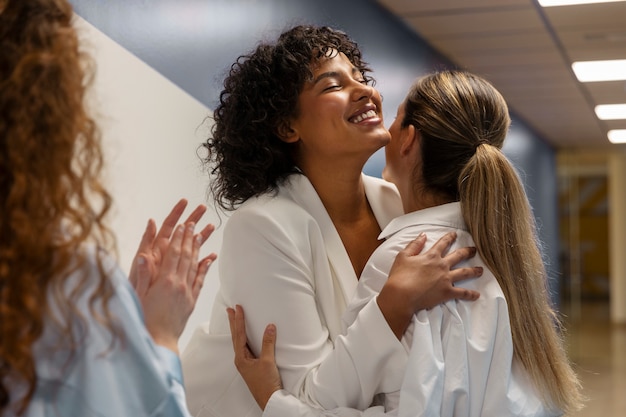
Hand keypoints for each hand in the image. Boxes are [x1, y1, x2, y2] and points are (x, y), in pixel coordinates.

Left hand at [129, 199, 213, 287]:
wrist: (139, 310)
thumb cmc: (135, 288)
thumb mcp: (138, 266)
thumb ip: (146, 244)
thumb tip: (149, 224)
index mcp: (155, 249)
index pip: (168, 226)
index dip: (176, 213)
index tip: (185, 201)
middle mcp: (165, 254)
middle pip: (181, 233)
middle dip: (192, 219)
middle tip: (203, 207)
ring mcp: (172, 264)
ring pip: (189, 247)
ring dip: (200, 236)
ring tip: (212, 226)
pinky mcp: (178, 276)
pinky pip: (193, 265)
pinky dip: (202, 260)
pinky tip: (211, 255)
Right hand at [130, 199, 217, 353]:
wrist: (159, 341)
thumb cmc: (144, 319)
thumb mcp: (139, 296)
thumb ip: (142, 276)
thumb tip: (143, 256)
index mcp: (165, 282)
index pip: (174, 254)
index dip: (179, 238)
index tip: (182, 225)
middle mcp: (179, 284)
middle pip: (186, 256)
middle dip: (189, 238)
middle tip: (193, 223)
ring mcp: (188, 292)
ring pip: (195, 265)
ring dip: (198, 248)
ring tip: (201, 234)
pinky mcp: (192, 300)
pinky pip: (200, 280)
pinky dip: (205, 267)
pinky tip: (209, 257)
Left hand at [228, 305, 281, 410]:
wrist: (269, 400)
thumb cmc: (266, 384)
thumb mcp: (268, 361)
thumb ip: (268, 343)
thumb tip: (269, 326)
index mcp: (241, 358)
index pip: (239, 334)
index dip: (238, 320)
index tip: (237, 308)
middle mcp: (240, 359)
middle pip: (235, 336)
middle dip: (233, 322)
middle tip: (230, 309)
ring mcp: (245, 363)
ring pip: (239, 341)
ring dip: (237, 329)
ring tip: (235, 318)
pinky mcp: (251, 365)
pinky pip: (246, 347)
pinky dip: (244, 337)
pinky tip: (246, 336)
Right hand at [377, 232, 481, 338]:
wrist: (402, 295)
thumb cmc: (400, 276)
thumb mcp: (403, 256)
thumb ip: (414, 245)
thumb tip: (423, 235)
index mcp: (432, 256)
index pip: (443, 243)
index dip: (450, 237)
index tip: (455, 234)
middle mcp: (442, 265)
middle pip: (459, 256)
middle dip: (467, 252)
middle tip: (474, 250)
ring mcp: (446, 279)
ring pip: (464, 273)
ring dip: (474, 271)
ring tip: (481, 270)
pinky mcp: (447, 293)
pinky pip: (462, 293)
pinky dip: (470, 294)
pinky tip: (477, 295)